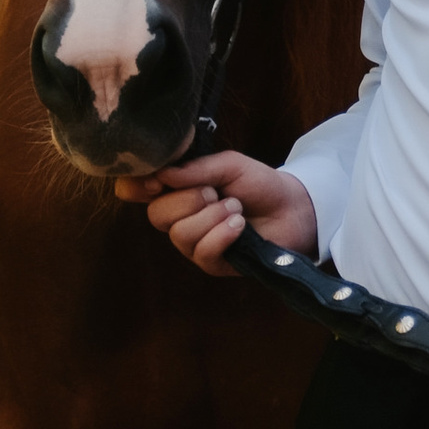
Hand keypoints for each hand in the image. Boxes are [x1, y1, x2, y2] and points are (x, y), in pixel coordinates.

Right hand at [115, 147, 316, 275]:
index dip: (136, 188)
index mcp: (176, 190)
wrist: (293, 209)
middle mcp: (179, 218)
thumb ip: (195, 169)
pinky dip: (221, 235)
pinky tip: (239, 226)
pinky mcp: (212, 263)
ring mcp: (194, 243)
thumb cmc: (258, 184)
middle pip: (156, 215)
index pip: (135, 191)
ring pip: (180, 235)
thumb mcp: (228, 165)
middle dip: (187, 200)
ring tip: (235, 208)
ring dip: (211, 217)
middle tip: (215, 192)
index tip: (156, 182)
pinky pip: (202, 252)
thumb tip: (162, 174)